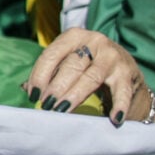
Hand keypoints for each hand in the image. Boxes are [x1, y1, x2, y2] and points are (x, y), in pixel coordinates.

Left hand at [23, 30, 154, 122]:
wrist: (125, 68)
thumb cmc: (88, 66)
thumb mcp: (68, 63)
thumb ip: (49, 73)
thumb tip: (25, 88)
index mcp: (74, 36)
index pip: (52, 54)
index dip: (40, 75)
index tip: (33, 95)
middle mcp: (95, 42)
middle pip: (71, 66)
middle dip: (56, 87)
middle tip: (46, 106)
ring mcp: (113, 57)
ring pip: (91, 78)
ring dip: (74, 96)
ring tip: (62, 111)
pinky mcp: (128, 73)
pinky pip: (122, 92)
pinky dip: (119, 105)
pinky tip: (113, 118)